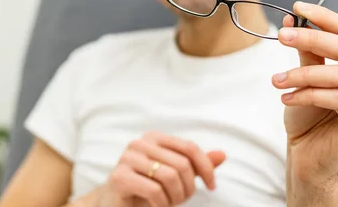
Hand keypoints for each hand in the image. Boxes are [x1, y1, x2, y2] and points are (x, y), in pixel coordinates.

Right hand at [97, 131, 225, 206]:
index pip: (190, 148)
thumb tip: (223, 155)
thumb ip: (196, 165)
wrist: (114, 205)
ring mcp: (127, 158)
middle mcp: (140, 143)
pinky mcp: (119, 177)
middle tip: (181, 201)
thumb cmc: (146, 190)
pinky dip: (162, 204)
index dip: (206, 167)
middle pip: (182, 164)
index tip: (212, 186)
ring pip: (170, 177)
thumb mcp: (175, 176)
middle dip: (188, 188)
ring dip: (175, 198)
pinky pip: (154, 191)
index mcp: (155, 137)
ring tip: (169, 204)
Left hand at [273, 1, 337, 195]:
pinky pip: (337, 99)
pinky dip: (307, 94)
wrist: (307, 158)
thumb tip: (294, 19)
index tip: (298, 7)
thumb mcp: (305, 78)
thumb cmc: (308, 118)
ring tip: (276, 80)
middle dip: (312, 38)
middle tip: (281, 36)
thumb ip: (306, 51)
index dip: (326, 18)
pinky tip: (286, 98)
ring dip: (303, 73)